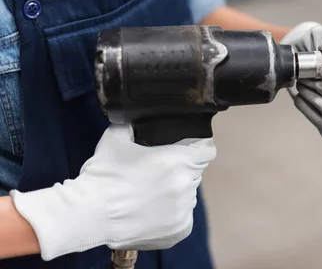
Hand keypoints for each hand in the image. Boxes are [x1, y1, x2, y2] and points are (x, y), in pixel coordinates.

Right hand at [10, 125, 215, 260]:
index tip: (188, 149)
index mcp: (177, 160)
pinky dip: (173, 213)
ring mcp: (183, 209)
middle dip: (182, 169)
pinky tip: (153, 210)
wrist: (88, 214)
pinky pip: (183, 216)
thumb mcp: (116, 137)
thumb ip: (135, 125)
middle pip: (195, 172)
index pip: (206, 150)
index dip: (197, 147)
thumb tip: (141, 117)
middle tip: (158, 172)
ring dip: (177, 191)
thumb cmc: (103, 175)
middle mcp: (185, 185)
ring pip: (188, 194)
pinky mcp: (178, 230)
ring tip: (151, 193)